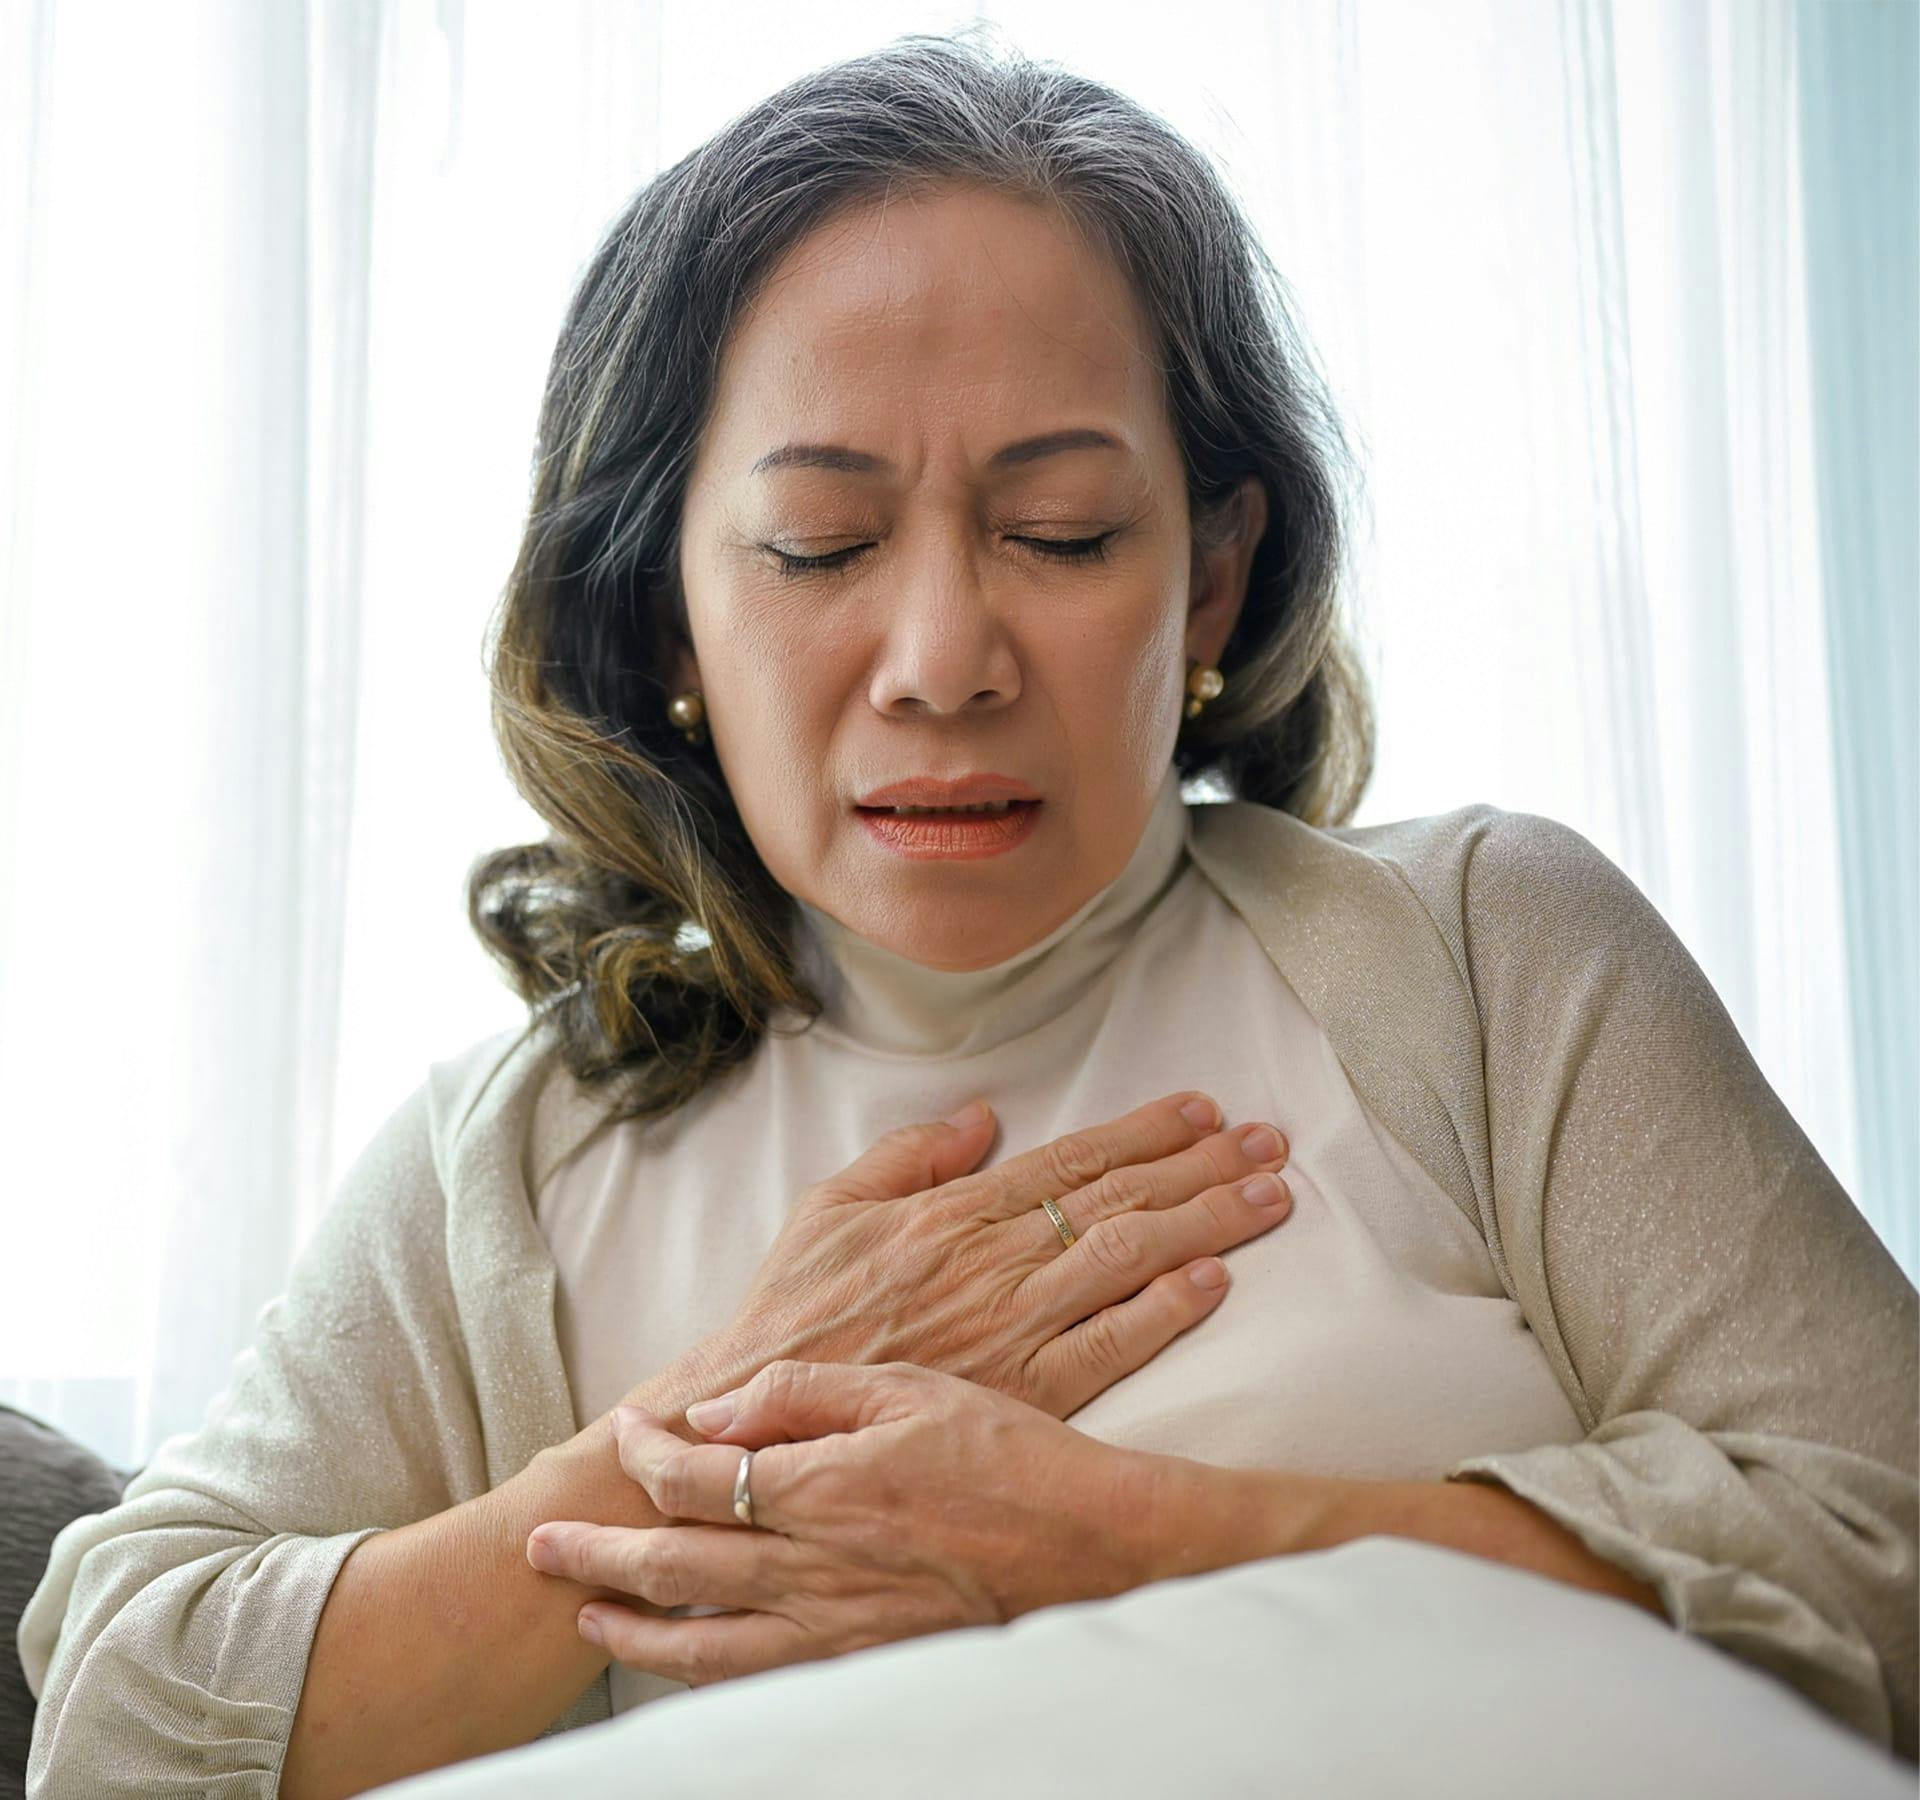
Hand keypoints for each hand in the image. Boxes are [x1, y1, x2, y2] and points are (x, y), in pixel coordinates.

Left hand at [528, 1359, 1189, 1685]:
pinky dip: (698, 1674)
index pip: (696, 1474)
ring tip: (586, 1614)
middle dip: (595, 1553)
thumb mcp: (912, 1387)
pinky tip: (678, 1663)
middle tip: (539, 1543)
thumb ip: (809, 1391)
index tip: (623, 1431)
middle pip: (672, 1565)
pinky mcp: (856, 1663)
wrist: (1088, 1547)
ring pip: (699, 1639)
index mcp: (820, 1483)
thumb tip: (719, 1408)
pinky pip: (753, 1680)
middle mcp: (810, 1563)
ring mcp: (830, 1626)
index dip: (645, 1454)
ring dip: (631, 1626)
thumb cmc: (1006, 1456)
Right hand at [647, 1090, 1293, 1425]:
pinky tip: (1216, 1282)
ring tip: (1269, 1194)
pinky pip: (1107, 1347)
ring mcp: (1010, 1328)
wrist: (757, 1425)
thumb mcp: (827, 1208)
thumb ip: (905, 1155)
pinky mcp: (1019, 1395)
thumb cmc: (789, 1314)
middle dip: (1201, 1164)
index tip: (1203, 1108)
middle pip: (1118, 1199)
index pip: (1069, 1158)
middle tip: (1269, 1139)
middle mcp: (991, 1261)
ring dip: (1206, 1221)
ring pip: (1127, 1259)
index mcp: (951, 1212)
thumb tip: (980, 1116)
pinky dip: (1164, 1312)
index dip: (1144, 1130)